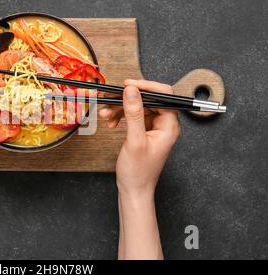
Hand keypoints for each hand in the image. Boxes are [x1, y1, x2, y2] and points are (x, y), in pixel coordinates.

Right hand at [99, 79, 180, 198]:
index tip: (128, 84)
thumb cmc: (138, 172)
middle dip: (127, 99)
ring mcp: (154, 127)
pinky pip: (132, 116)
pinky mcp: (144, 131)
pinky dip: (120, 116)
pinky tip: (110, 121)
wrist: (133, 190)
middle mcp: (165, 124)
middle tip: (110, 98)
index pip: (163, 96)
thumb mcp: (135, 141)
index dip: (146, 87)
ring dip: (120, 108)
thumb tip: (132, 91)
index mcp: (170, 126)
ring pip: (137, 107)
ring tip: (106, 114)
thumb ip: (134, 114)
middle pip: (148, 100)